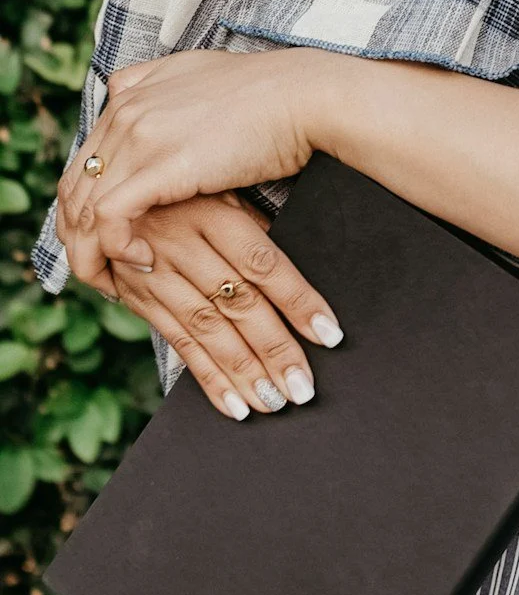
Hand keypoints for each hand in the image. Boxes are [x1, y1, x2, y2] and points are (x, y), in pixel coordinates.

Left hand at [58, 49, 322, 271]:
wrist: (306, 97)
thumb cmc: (270, 95)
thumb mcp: (201, 74)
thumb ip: (160, 84)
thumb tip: (133, 93)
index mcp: (132, 92)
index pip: (84, 159)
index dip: (84, 206)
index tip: (102, 237)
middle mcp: (125, 110)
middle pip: (74, 186)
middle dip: (79, 235)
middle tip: (101, 269)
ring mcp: (139, 135)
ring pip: (83, 208)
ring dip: (92, 251)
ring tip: (116, 278)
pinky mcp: (159, 166)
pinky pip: (109, 218)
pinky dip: (114, 248)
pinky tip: (142, 262)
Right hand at [61, 191, 341, 421]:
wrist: (113, 190)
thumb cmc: (189, 189)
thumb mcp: (223, 190)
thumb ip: (254, 230)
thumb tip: (301, 270)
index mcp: (213, 214)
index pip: (263, 263)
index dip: (297, 300)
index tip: (328, 333)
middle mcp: (183, 246)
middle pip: (237, 304)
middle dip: (274, 349)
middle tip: (303, 387)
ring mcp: (157, 275)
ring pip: (207, 330)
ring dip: (244, 372)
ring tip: (275, 402)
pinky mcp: (140, 300)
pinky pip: (177, 344)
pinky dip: (208, 378)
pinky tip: (234, 406)